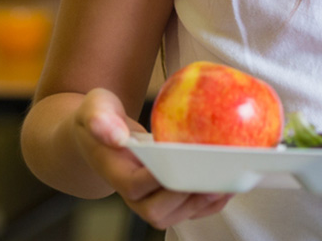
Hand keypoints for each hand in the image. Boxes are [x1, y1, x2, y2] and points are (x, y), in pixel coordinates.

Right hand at [72, 88, 231, 229]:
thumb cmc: (99, 117)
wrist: (99, 135)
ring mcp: (147, 198)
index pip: (135, 185)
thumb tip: (115, 134)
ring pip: (176, 214)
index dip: (159, 180)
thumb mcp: (94, 107)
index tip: (182, 164)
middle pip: (158, 209)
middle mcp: (131, 193)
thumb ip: (99, 118)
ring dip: (203, 202)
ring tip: (227, 182)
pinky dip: (209, 201)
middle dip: (187, 197)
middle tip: (213, 178)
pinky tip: (227, 186)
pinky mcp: (164, 196)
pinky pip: (188, 208)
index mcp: (114, 171)